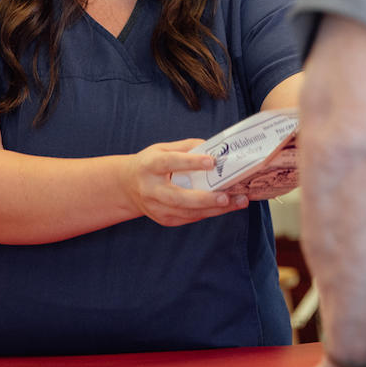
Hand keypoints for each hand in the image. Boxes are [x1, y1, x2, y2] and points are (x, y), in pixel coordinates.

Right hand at [123, 139, 248, 226]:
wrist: (128, 186)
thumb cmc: (150, 164)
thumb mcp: (162, 148)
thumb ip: (187, 147)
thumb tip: (214, 147)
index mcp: (150, 166)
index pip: (170, 163)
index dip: (191, 162)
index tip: (212, 162)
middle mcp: (151, 189)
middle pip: (179, 197)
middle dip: (205, 199)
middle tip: (227, 196)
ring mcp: (156, 208)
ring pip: (188, 212)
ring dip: (215, 209)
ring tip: (237, 201)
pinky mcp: (164, 219)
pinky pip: (189, 218)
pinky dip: (208, 212)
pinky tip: (225, 207)